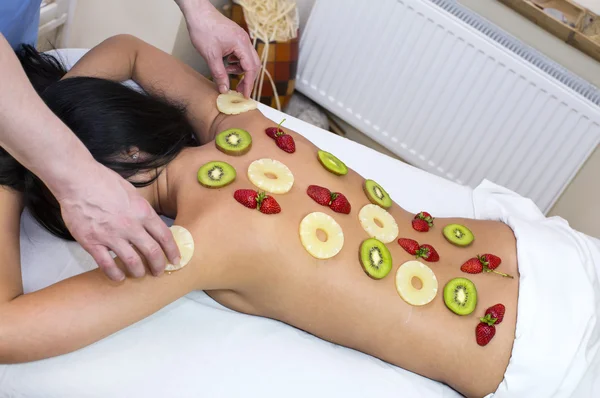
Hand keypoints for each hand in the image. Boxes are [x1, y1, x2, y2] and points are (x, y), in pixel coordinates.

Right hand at [56, 163, 179, 280]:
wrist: (77, 180)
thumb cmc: (104, 181)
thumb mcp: (133, 192)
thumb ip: (142, 209)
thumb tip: (150, 222)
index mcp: (143, 212)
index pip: (165, 236)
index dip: (172, 251)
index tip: (175, 259)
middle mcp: (131, 226)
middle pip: (152, 252)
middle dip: (159, 265)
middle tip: (159, 271)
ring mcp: (111, 235)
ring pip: (132, 262)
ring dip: (138, 272)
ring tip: (139, 274)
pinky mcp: (92, 242)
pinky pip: (106, 264)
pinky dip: (114, 274)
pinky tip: (118, 277)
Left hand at [177, 0, 260, 97]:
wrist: (198, 12)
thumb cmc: (203, 28)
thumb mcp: (211, 55)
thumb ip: (219, 74)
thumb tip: (224, 89)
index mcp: (241, 43)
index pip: (251, 68)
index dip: (248, 83)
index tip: (244, 95)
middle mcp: (245, 40)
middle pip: (254, 64)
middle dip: (247, 78)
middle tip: (238, 89)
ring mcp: (241, 38)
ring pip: (248, 59)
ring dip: (240, 69)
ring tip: (227, 71)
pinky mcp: (236, 38)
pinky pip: (242, 54)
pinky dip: (236, 62)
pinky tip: (226, 63)